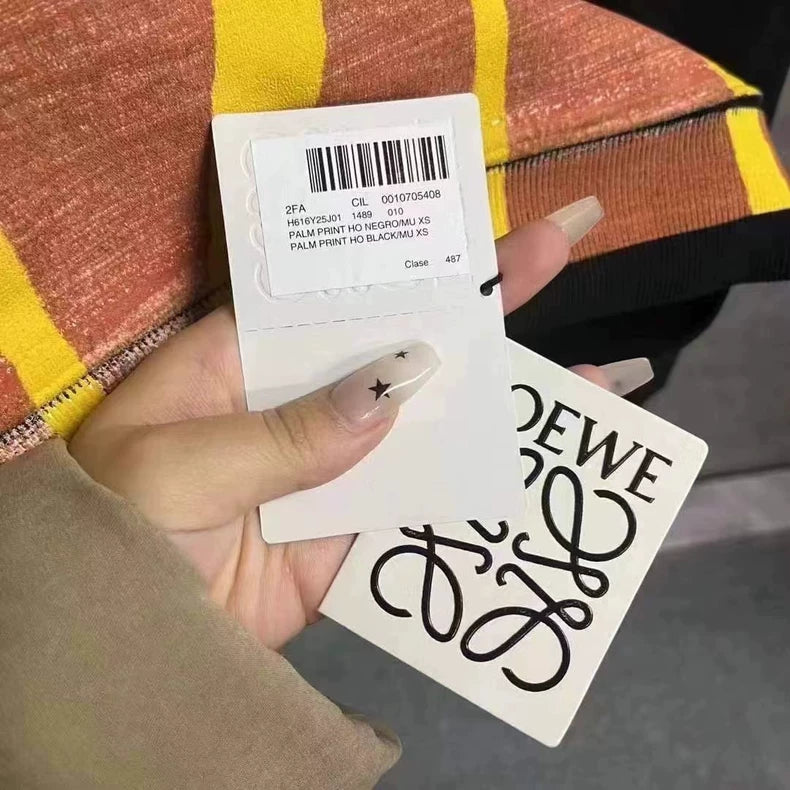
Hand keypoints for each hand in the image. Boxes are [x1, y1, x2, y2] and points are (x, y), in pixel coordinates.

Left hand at [70, 206, 605, 650]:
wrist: (121, 649)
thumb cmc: (117, 531)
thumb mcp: (180, 466)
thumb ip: (285, 431)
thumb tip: (394, 386)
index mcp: (245, 359)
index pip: (336, 292)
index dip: (406, 257)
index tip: (476, 225)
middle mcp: (297, 401)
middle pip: (397, 347)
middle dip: (477, 309)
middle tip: (560, 250)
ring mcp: (332, 467)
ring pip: (425, 424)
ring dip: (496, 404)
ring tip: (587, 382)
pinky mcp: (351, 530)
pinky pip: (421, 501)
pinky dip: (476, 488)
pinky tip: (539, 469)